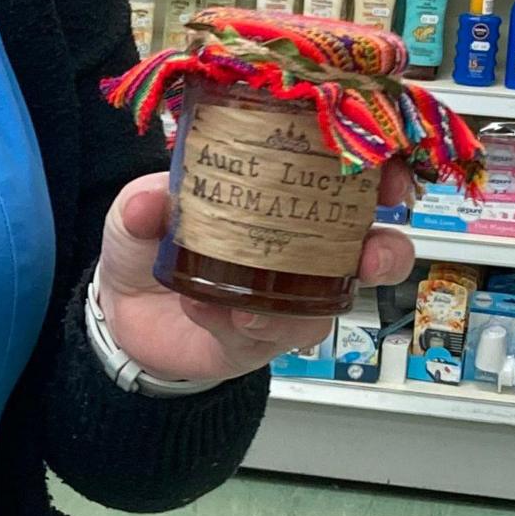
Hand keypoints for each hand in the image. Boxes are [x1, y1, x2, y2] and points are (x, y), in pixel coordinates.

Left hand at [95, 167, 415, 384]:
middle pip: (368, 253)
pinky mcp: (256, 341)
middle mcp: (296, 253)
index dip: (380, 178)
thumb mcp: (138, 209)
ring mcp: (283, 300)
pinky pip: (264, 337)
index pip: (346, 185)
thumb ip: (143, 204)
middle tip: (370, 255)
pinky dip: (239, 324)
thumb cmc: (149, 241)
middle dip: (384, 253)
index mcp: (280, 203)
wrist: (124, 309)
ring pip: (324, 308)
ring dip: (302, 307)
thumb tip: (148, 204)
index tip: (390, 175)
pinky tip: (208, 311)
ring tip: (257, 308)